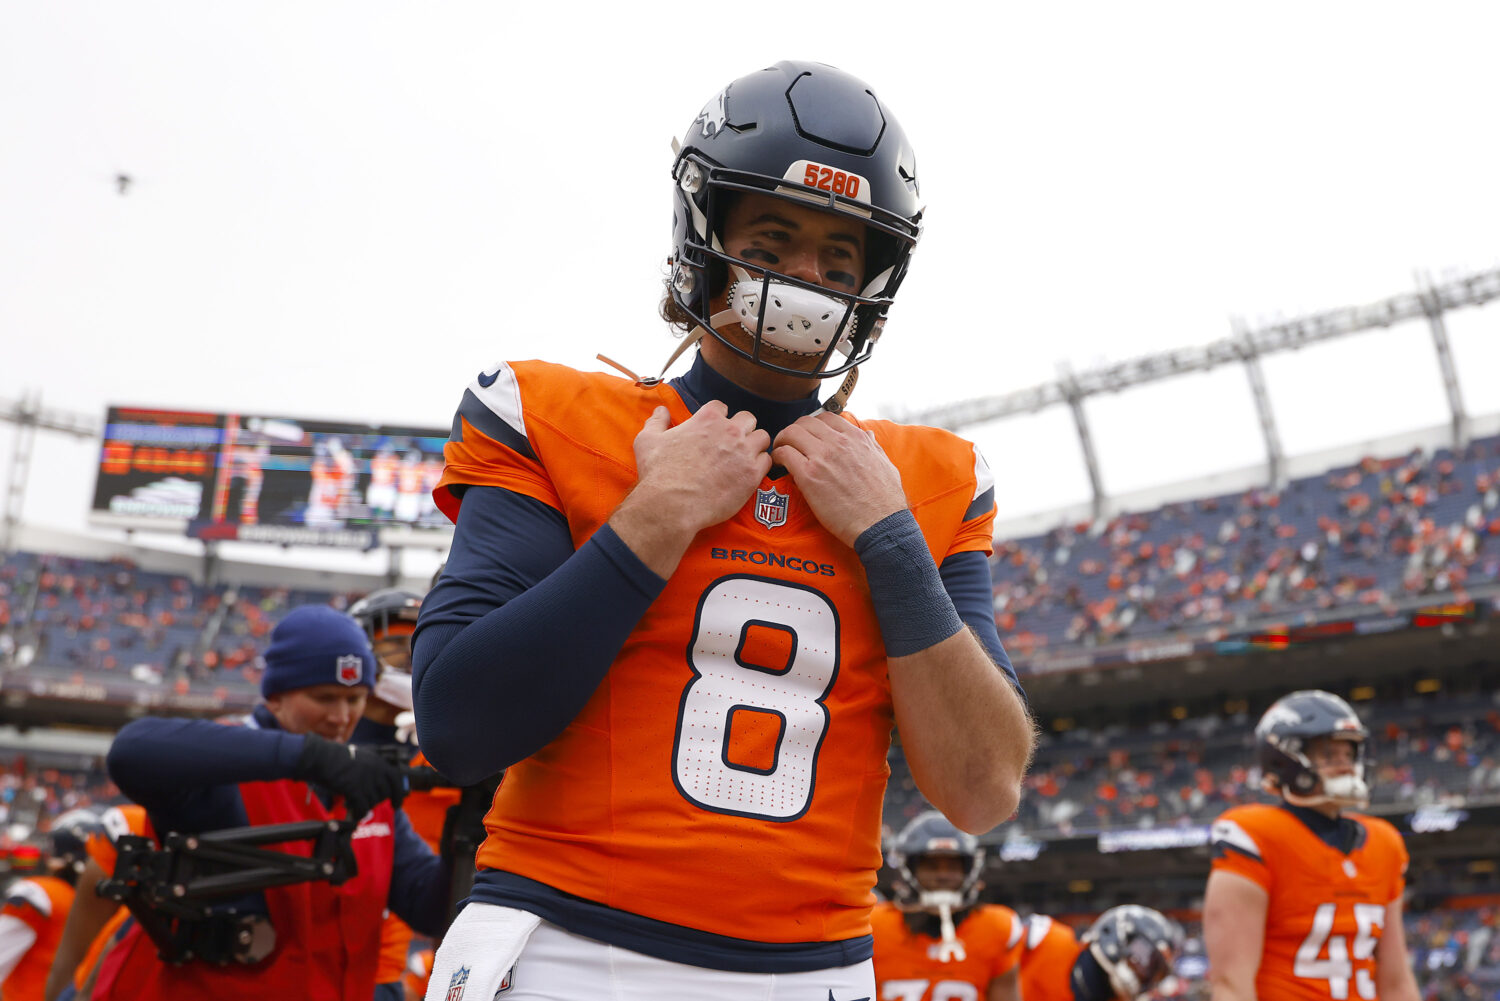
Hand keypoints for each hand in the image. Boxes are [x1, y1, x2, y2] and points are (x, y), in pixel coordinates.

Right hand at [295, 734, 406, 821]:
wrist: (321, 758)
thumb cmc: (336, 759)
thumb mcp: (361, 759)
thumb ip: (372, 771)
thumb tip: (376, 788)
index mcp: (378, 761)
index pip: (396, 779)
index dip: (398, 794)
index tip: (396, 805)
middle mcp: (375, 770)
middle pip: (384, 794)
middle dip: (376, 802)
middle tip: (366, 804)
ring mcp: (366, 780)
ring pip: (373, 802)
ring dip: (365, 807)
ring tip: (354, 805)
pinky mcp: (355, 789)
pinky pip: (362, 808)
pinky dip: (360, 814)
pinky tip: (355, 815)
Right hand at [612, 403, 771, 574]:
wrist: (671, 505)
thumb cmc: (658, 473)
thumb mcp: (647, 441)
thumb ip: (657, 421)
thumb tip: (661, 410)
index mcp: (707, 418)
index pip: (722, 407)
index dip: (718, 418)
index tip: (714, 431)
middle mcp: (730, 430)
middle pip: (748, 418)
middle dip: (741, 428)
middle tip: (732, 444)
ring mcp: (744, 452)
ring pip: (762, 438)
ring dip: (754, 445)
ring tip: (743, 458)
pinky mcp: (752, 474)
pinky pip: (767, 461)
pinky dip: (759, 465)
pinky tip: (748, 472)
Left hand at [772, 412, 906, 545]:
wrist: (879, 524)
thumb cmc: (885, 500)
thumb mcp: (885, 464)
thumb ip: (873, 447)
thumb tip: (868, 435)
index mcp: (856, 438)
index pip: (826, 417)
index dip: (812, 425)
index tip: (808, 436)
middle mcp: (838, 443)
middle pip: (804, 422)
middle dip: (794, 430)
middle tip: (789, 443)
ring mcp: (822, 457)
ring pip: (790, 433)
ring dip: (782, 441)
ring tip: (780, 452)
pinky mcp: (809, 476)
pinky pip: (784, 454)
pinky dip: (777, 456)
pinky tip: (779, 465)